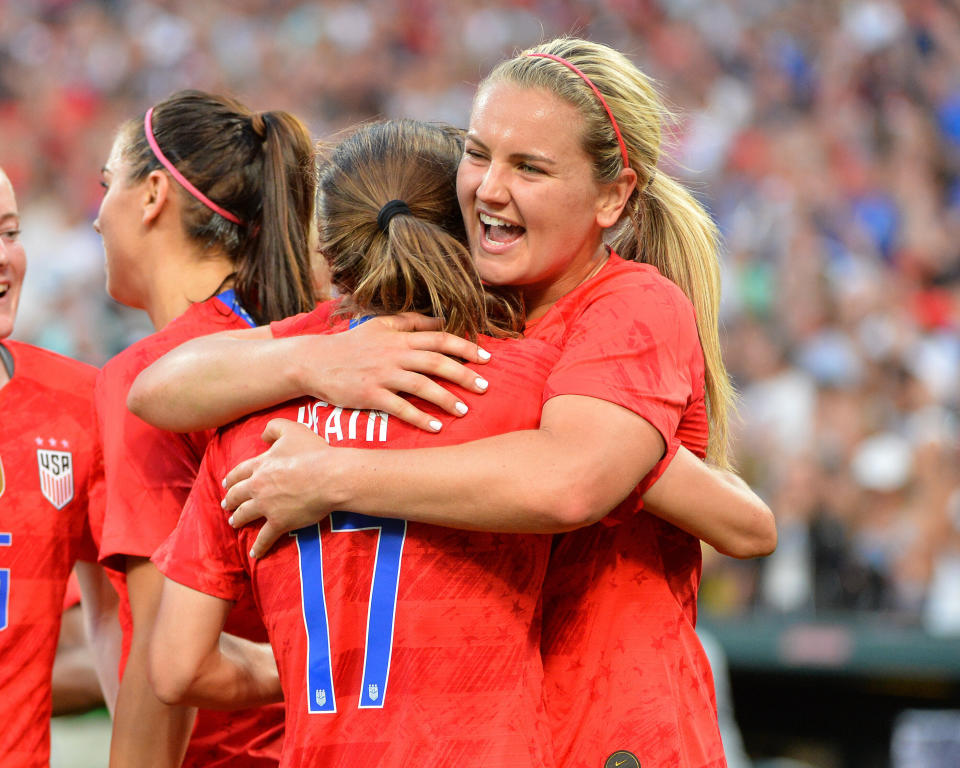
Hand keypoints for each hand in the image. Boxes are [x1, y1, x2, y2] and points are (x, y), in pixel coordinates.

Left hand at [223, 419, 340, 557]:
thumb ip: (273, 428)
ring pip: (245, 515)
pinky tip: (254, 554)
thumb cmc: (313, 452)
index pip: (240, 472)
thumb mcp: (292, 429)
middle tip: (226, 505)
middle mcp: (259, 486)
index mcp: (261, 464)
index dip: (232, 478)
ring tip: (234, 523)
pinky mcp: (280, 522)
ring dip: (238, 520)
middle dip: (231, 500)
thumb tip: (261, 436)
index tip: (226, 484)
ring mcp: (267, 506)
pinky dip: (259, 547)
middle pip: (238, 494)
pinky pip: (265, 537)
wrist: (328, 476)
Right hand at [302, 313, 490, 432]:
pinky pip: (400, 407)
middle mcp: (394, 354)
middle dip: (464, 374)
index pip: (439, 339)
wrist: (314, 362)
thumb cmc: (350, 344)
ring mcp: (382, 374)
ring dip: (446, 399)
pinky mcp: (370, 394)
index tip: (486, 357)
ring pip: (422, 385)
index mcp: (399, 337)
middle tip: (485, 387)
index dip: (465, 347)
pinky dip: (420, 418)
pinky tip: (436, 427)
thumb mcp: (379, 325)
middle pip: (436, 362)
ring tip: (464, 411)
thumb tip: (442, 320)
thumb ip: (411, 322)